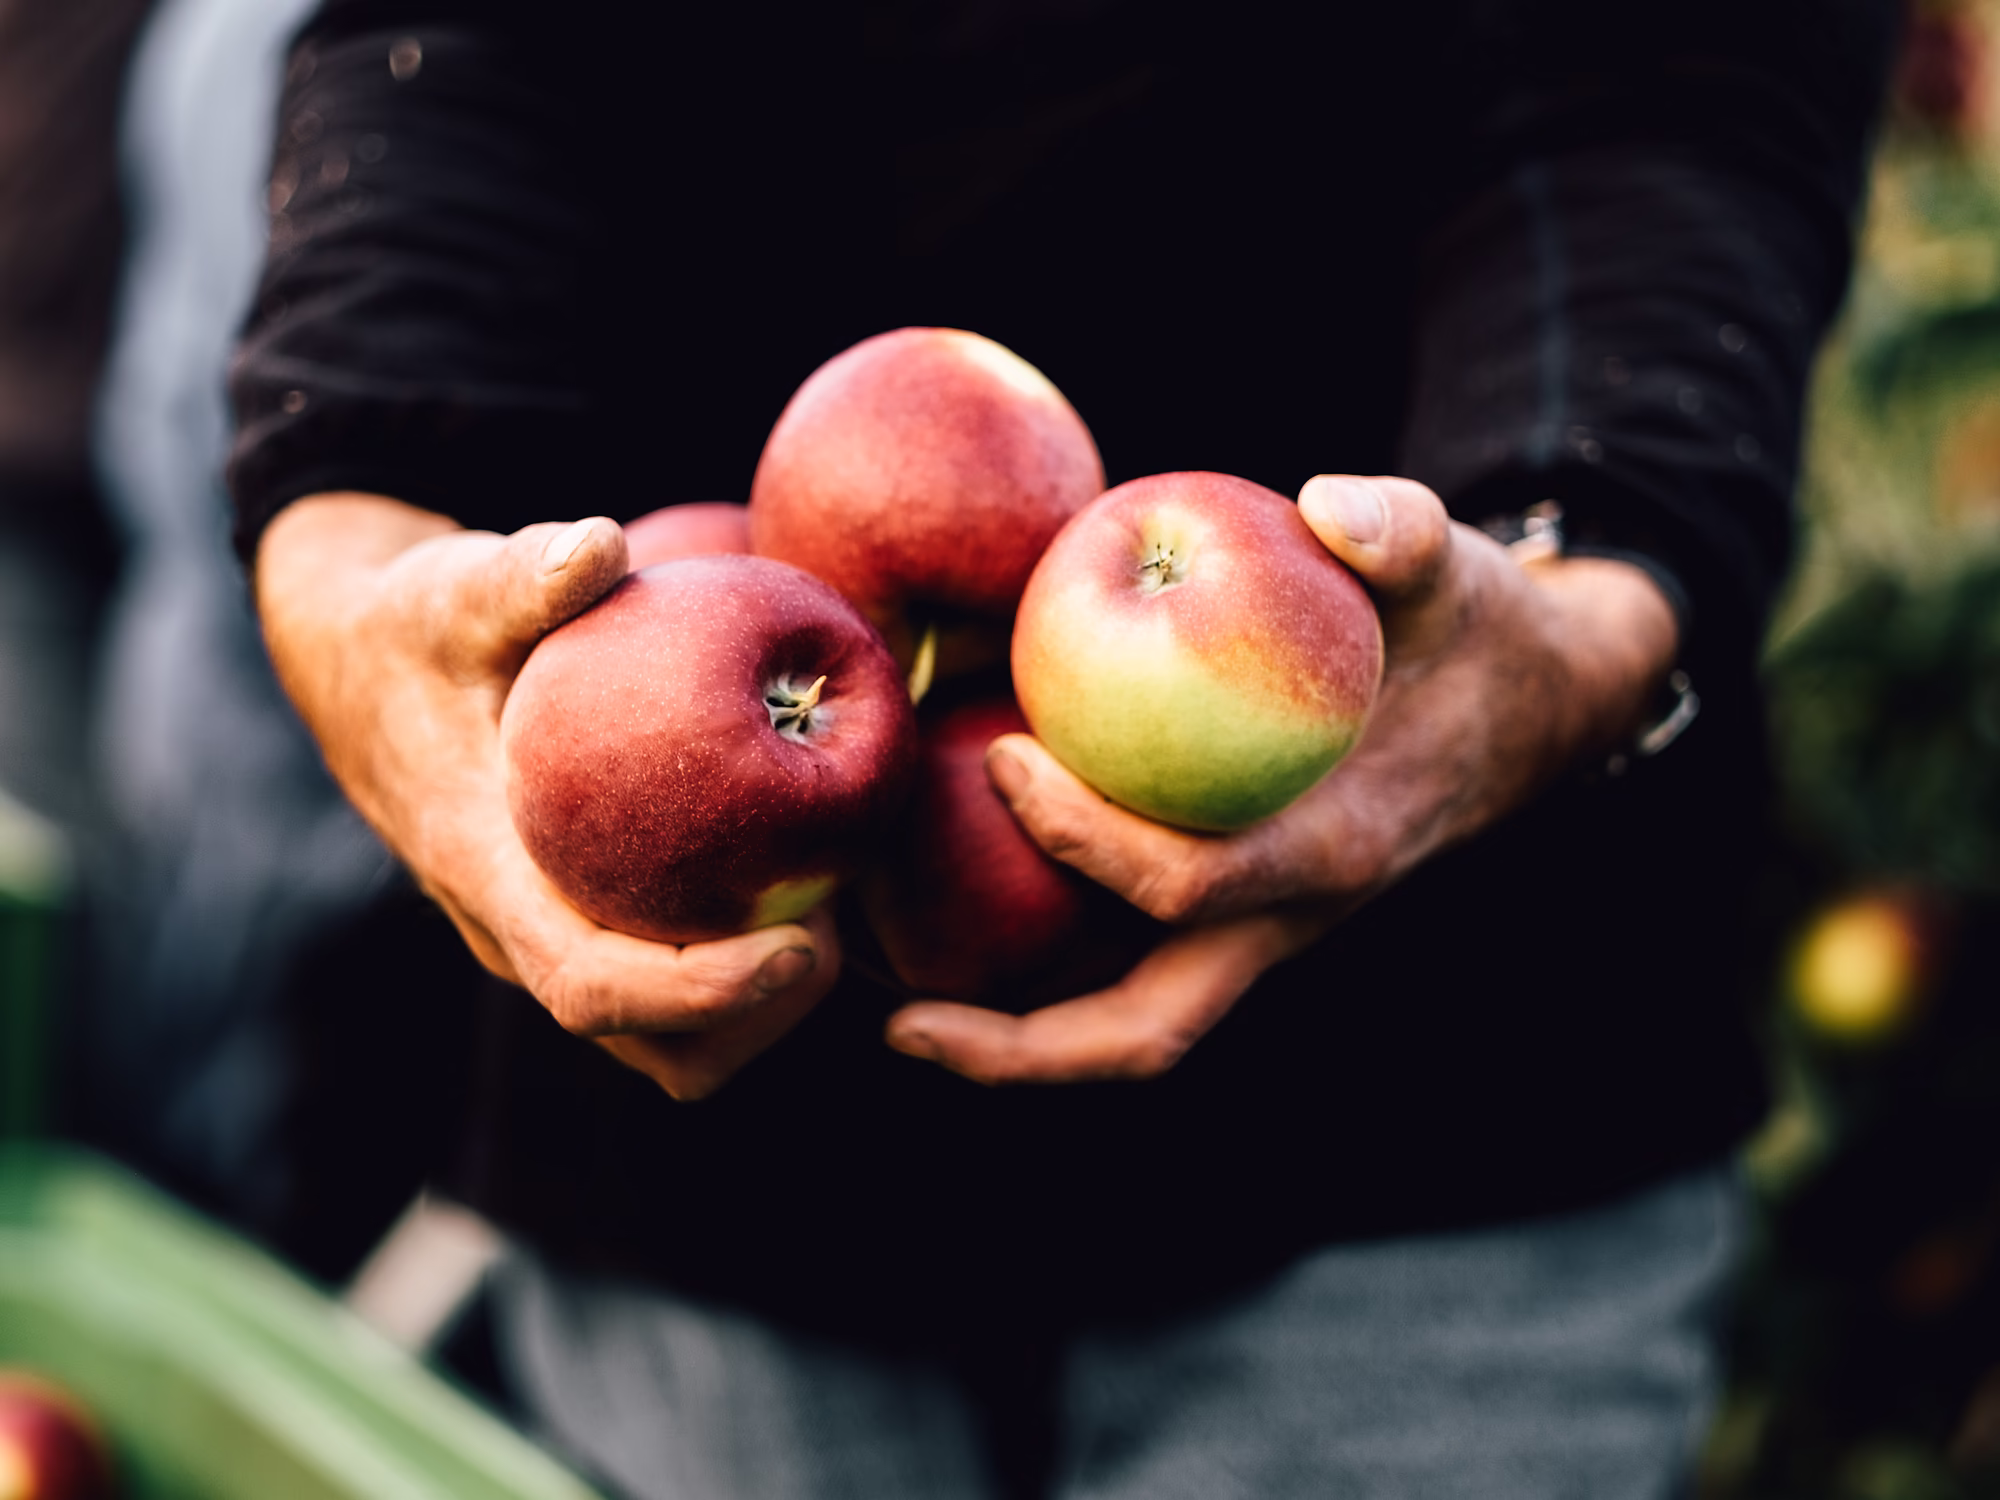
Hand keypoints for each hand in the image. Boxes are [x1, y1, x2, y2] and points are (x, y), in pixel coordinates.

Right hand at [256, 493, 841, 1099]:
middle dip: (755, 1016)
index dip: (699, 992)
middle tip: (838, 923)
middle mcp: (518, 933)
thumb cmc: (422, 627)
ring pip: (668, 1038)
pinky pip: (673, 988)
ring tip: (831, 910)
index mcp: (488, 875)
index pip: (591, 984)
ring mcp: (553, 936)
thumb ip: (519, 573)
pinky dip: (742, 967)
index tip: (797, 948)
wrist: (366, 667)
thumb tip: (598, 544)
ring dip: (757, 1009)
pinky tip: (801, 881)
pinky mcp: (585, 922)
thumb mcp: (455, 591)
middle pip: (650, 1044)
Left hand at [886, 475, 1677, 1084]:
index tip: (1001, 752)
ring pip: (1130, 1025)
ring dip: (1013, 1037)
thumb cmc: (1471, 633)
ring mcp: (1259, 930)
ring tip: (888, 1002)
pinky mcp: (1234, 912)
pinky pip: (1124, 966)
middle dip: (1020, 1050)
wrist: (1529, 708)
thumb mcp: (1454, 564)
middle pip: (1146, 1031)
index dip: (1083, 837)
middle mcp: (1289, 917)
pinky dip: (1039, 966)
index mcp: (1334, 850)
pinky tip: (948, 908)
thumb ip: (1402, 532)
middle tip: (894, 1024)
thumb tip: (1328, 506)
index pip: (1188, 884)